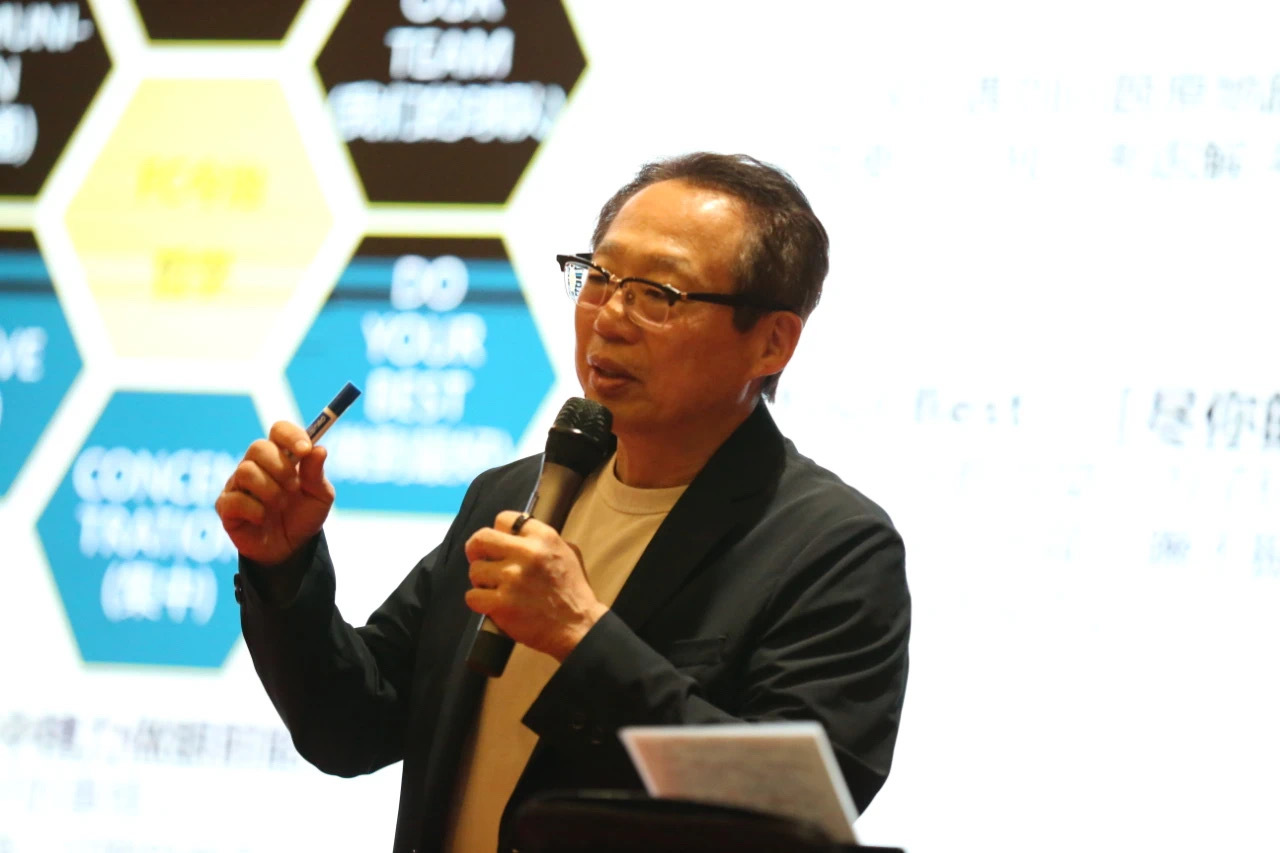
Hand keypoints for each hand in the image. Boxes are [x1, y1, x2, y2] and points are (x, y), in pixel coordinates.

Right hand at [214, 421, 334, 565]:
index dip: (291, 435)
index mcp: (281, 456)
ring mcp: (238, 485)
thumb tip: (319, 449)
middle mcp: (256, 465)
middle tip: (293, 487)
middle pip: (258, 447)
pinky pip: (234, 499)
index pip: (279, 430)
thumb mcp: (320, 497)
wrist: (291, 549)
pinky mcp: (226, 507)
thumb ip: (317, 474)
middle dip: (280, 467)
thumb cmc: (304, 517)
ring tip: (280, 505)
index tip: (305, 449)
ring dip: (270, 491)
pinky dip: (254, 510)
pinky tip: (262, 518)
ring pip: (246, 471)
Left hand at [464, 511, 607, 661]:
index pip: (504, 519)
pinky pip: (472, 596)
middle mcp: (527, 553)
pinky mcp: (502, 604)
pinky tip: (492, 604)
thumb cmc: (573, 591)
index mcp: (544, 537)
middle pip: (481, 538)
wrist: (578, 627)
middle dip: (475, 549)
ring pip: (475, 570)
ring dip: (481, 580)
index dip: (498, 531)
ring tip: (494, 587)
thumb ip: (543, 540)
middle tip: (479, 558)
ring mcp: (512, 579)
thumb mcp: (568, 553)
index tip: (499, 542)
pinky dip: (479, 601)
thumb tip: (518, 534)